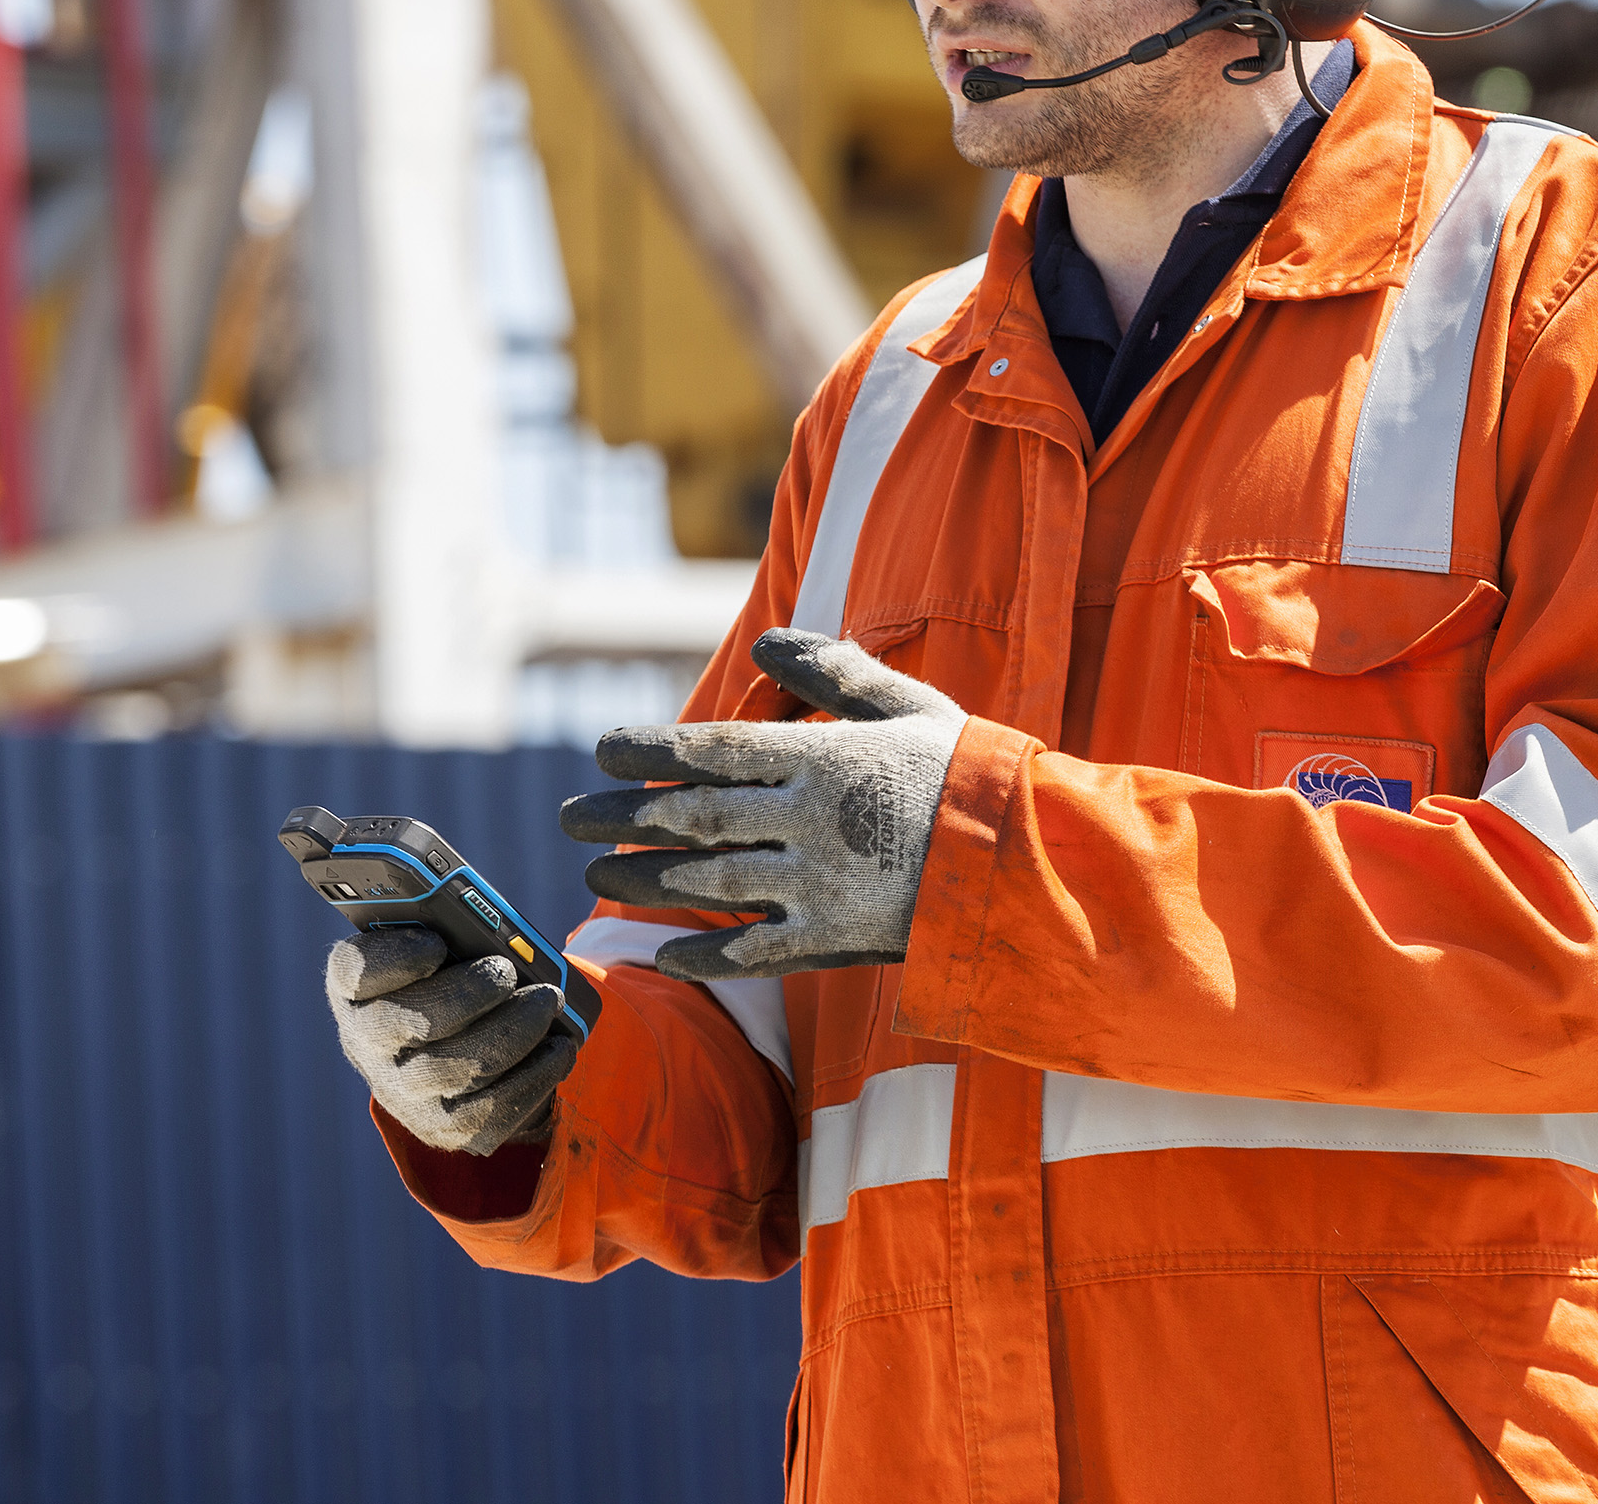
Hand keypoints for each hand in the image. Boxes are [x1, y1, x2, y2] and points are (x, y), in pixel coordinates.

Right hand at [324, 925, 575, 1157]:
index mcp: (357, 986)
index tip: (436, 944)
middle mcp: (367, 1043)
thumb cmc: (451, 975)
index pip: (354, 971)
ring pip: (454, 1070)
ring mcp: (402, 1092)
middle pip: (408, 1023)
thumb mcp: (444, 943)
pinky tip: (559, 1046)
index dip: (394, 959)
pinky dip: (532, 1077)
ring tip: (547, 1001)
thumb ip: (454, 927)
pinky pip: (486, 1113)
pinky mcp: (441, 1126)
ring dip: (511, 1031)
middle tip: (508, 971)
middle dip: (468, 993)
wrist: (459, 1044)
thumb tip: (498, 934)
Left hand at [560, 629, 969, 981]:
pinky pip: (750, 951)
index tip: (601, 752)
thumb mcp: (909, 706)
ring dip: (643, 879)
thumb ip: (836, 674)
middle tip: (570, 817)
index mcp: (821, 758)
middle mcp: (805, 819)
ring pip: (706, 880)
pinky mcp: (831, 938)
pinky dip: (701, 954)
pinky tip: (661, 955)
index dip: (648, 750)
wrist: (1028, 862)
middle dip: (623, 816)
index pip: (711, 751)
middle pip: (692, 817)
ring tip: (597, 874)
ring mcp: (815, 884)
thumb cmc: (967, 774)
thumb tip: (768, 641)